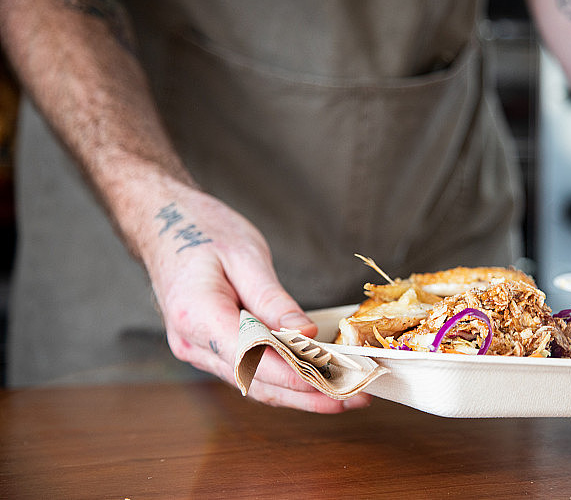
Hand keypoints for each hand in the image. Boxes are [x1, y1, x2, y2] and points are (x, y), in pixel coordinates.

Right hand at [142, 189, 370, 412]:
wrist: (162, 223)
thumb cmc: (200, 231)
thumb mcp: (244, 255)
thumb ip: (273, 300)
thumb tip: (304, 334)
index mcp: (196, 315)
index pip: (252, 358)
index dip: (296, 375)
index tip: (335, 381)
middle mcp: (192, 343)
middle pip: (256, 382)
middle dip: (309, 395)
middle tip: (356, 398)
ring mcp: (198, 350)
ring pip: (254, 384)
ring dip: (300, 394)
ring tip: (346, 396)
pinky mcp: (209, 348)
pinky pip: (249, 371)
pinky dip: (283, 380)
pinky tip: (314, 381)